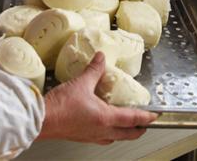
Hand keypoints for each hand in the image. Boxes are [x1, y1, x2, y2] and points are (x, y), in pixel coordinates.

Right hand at [38, 52, 156, 144]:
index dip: (146, 117)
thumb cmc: (60, 107)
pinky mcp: (81, 137)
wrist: (41, 121)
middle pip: (127, 134)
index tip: (155, 115)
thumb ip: (94, 70)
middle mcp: (101, 130)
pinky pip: (101, 137)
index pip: (133, 119)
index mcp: (105, 118)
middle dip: (138, 130)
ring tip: (126, 125)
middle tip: (145, 124)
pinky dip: (108, 133)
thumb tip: (101, 58)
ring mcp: (90, 136)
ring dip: (123, 133)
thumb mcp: (81, 83)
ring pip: (114, 137)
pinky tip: (102, 125)